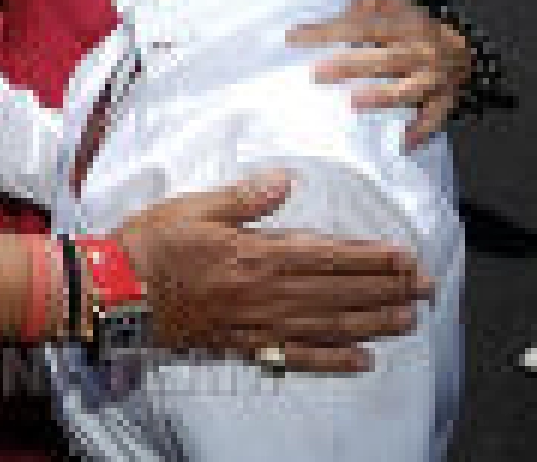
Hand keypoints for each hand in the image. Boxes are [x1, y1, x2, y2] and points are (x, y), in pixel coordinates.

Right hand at [114, 171, 431, 373]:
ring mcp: (257, 322)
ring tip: (407, 319)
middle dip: (385, 288)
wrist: (115, 291)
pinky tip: (361, 360)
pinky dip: (332, 360)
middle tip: (424, 287)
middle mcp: (264, 292)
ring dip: (372, 321)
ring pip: (327, 324)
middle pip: (337, 291)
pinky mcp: (244, 343)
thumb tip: (284, 179)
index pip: (326, 254)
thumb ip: (242, 197)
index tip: (404, 256)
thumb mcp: (192, 206)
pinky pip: (297, 355)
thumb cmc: (149, 244)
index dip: (369, 256)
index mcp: (255, 253)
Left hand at [287, 0, 470, 150]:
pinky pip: (434, 117)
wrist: (464, 49)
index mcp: (406, 26)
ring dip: (381, 97)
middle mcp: (421, 51)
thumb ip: (364, 9)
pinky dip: (421, 130)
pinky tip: (403, 143)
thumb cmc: (414, 29)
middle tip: (315, 73)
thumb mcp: (393, 8)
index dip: (328, 32)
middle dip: (350, 66)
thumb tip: (332, 17)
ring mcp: (435, 78)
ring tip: (352, 103)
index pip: (362, 27)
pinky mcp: (445, 100)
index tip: (293, 39)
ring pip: (407, 90)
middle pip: (384, 59)